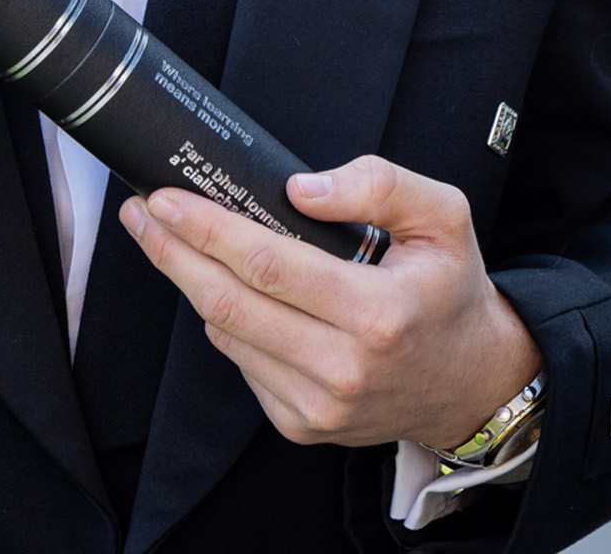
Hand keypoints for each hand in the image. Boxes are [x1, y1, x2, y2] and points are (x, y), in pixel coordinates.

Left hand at [120, 155, 540, 452]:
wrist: (470, 381)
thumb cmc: (448, 288)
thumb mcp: (443, 215)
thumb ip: (378, 185)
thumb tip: (300, 189)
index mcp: (377, 313)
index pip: (268, 264)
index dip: (207, 229)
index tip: (166, 196)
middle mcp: (344, 369)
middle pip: (229, 304)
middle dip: (173, 251)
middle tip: (140, 211)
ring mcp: (319, 406)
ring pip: (226, 336)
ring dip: (186, 282)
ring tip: (163, 237)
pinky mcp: (302, 426)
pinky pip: (240, 364)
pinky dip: (221, 322)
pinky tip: (217, 287)